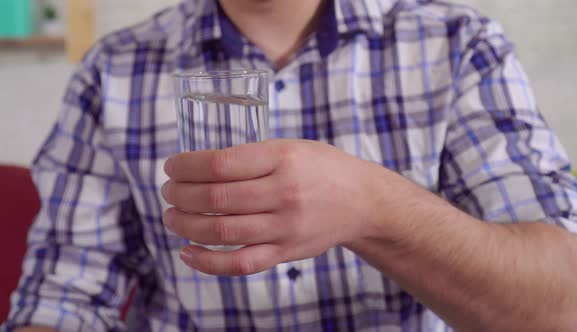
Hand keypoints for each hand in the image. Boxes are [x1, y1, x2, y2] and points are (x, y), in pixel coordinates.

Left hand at [161, 139, 393, 275]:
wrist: (362, 201)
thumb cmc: (321, 168)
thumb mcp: (290, 147)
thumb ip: (250, 156)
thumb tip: (197, 168)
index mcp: (282, 158)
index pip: (220, 163)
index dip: (185, 166)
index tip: (171, 167)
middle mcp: (283, 193)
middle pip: (215, 198)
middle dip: (179, 195)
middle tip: (167, 191)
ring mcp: (284, 227)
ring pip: (221, 232)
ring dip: (185, 225)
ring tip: (171, 217)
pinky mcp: (284, 252)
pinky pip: (239, 264)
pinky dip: (207, 262)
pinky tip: (187, 251)